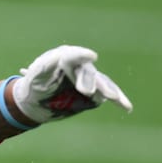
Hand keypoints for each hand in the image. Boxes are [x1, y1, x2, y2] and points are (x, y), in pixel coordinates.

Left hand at [13, 45, 131, 123]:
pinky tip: (126, 107)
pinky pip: (107, 93)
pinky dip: (117, 98)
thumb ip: (49, 63)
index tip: (92, 56)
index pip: (73, 56)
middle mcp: (80, 66)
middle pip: (88, 72)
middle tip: (86, 92)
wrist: (35, 101)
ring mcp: (89, 79)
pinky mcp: (94, 92)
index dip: (81, 55)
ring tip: (113, 98)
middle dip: (89, 81)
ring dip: (108, 90)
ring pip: (101, 82)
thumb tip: (67, 56)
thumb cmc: (35, 82)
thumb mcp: (38, 72)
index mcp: (65, 57)